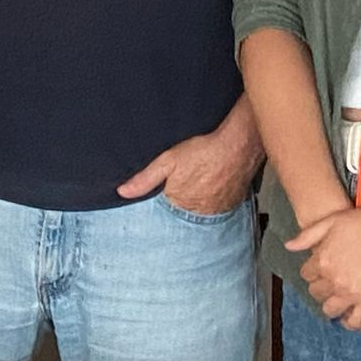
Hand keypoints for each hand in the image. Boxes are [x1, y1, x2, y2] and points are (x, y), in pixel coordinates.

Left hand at [116, 108, 263, 215]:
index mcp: (180, 205)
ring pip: (202, 210)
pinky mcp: (232, 205)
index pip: (166, 210)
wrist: (237, 147)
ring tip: (202, 182)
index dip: (167, 197)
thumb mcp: (167, 161)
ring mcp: (217, 211)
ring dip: (200, 200)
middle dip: (183, 200)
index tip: (172, 188)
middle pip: (185, 211)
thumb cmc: (203, 152)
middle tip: (190, 180)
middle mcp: (199, 213)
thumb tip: (122, 192)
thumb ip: (145, 179)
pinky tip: (215, 185)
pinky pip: (219, 207)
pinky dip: (215, 199)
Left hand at [287, 196, 360, 331]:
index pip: (307, 274)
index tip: (319, 273)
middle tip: (329, 288)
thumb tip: (289, 246)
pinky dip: (351, 322)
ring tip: (339, 304)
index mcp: (322, 260)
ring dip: (332, 307)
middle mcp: (333, 279)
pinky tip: (352, 317)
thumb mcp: (332, 221)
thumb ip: (308, 235)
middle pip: (317, 293)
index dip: (312, 273)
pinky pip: (355, 321)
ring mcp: (351, 293)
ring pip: (332, 309)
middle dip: (321, 290)